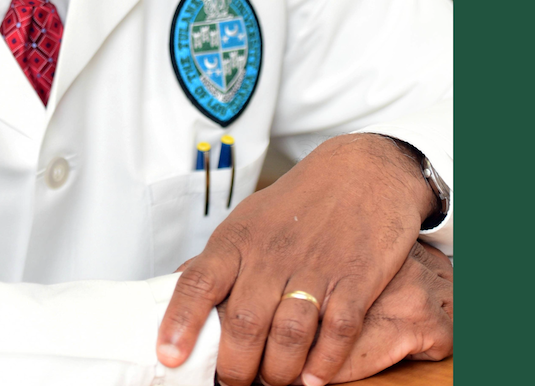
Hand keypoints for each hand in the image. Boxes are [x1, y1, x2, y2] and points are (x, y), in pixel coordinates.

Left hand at [156, 135, 436, 385]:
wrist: (364, 170)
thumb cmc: (299, 202)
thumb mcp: (249, 220)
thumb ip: (219, 259)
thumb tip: (177, 287)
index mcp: (238, 240)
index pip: (199, 282)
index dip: (181, 322)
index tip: (170, 356)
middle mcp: (272, 254)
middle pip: (243, 321)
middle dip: (235, 366)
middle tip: (234, 383)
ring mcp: (316, 266)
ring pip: (289, 334)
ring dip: (278, 370)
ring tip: (274, 381)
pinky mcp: (356, 277)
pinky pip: (338, 331)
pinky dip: (325, 363)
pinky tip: (314, 378)